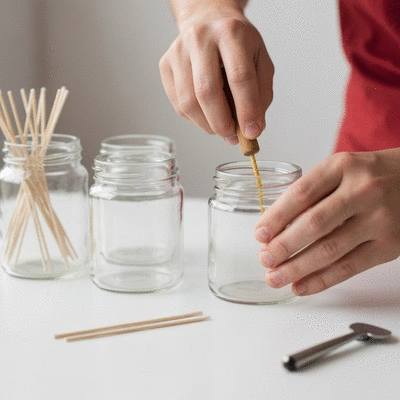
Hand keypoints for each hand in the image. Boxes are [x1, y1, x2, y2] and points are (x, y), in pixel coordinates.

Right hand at [159, 2, 273, 143]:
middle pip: (207, 91)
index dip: (246, 110)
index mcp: (231, 33)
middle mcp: (200, 38)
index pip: (239, 77)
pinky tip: (206, 115)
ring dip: (207, 125)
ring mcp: (178, 51)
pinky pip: (178, 104)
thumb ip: (261, 95)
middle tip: (232, 136)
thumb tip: (252, 129)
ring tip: (221, 128)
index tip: (252, 132)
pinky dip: (194, 119)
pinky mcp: (165, 65)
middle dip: (222, 123)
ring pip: (188, 102)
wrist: (208, 19)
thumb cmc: (237, 43)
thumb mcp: (261, 61)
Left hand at [254, 149, 399, 294]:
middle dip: (284, 246)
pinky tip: (301, 287)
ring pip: (330, 249)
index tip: (259, 234)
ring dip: (298, 268)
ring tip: (275, 278)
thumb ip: (312, 193)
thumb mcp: (340, 170)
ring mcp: (379, 219)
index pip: (301, 193)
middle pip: (314, 224)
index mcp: (342, 166)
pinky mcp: (391, 245)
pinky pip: (350, 267)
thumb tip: (275, 228)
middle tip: (265, 259)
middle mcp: (362, 190)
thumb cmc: (369, 175)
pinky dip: (322, 280)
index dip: (276, 217)